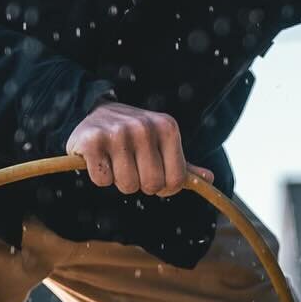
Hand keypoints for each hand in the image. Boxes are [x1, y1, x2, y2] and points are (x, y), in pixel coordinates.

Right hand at [65, 101, 213, 196]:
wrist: (95, 114)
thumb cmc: (135, 138)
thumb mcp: (163, 145)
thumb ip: (183, 165)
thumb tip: (208, 179)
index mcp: (167, 127)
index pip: (176, 180)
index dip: (165, 188)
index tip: (155, 177)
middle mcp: (144, 127)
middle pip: (151, 185)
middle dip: (141, 184)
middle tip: (132, 167)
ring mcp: (117, 132)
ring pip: (127, 185)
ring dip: (120, 181)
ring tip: (115, 161)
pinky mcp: (91, 140)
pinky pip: (102, 180)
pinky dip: (100, 177)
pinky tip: (99, 159)